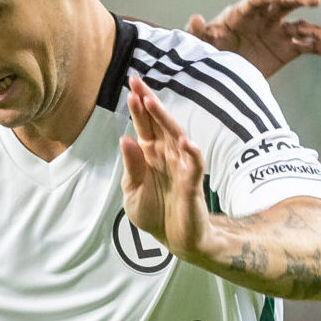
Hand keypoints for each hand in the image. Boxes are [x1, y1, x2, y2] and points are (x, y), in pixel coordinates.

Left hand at [118, 75, 213, 265]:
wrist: (175, 239)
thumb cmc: (155, 213)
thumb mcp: (133, 192)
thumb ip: (131, 167)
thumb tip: (125, 138)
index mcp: (150, 155)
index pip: (144, 125)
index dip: (138, 106)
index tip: (130, 86)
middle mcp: (167, 155)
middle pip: (159, 124)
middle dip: (149, 102)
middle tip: (137, 82)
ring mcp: (181, 167)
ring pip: (176, 137)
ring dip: (165, 121)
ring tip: (152, 104)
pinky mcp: (192, 184)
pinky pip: (194, 166)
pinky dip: (192, 154)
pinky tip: (186, 143)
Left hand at [187, 0, 320, 79]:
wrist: (224, 70)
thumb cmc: (210, 50)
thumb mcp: (201, 43)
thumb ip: (197, 32)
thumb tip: (192, 19)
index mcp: (244, 12)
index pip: (259, 0)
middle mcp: (266, 18)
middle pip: (285, 5)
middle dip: (298, 1)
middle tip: (312, 1)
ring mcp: (281, 32)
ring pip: (303, 28)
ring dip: (318, 32)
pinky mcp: (290, 49)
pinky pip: (313, 48)